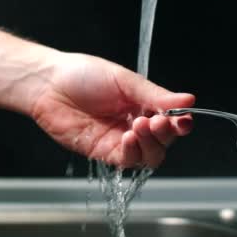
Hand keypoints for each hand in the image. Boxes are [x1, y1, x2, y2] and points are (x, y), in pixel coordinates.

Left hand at [30, 52, 194, 167]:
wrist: (48, 84)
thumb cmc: (82, 75)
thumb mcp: (124, 80)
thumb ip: (155, 95)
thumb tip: (188, 100)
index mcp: (143, 105)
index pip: (170, 120)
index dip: (180, 123)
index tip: (184, 120)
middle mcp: (134, 124)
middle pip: (163, 142)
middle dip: (166, 134)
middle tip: (159, 121)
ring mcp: (119, 141)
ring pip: (148, 156)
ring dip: (150, 144)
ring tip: (140, 126)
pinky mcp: (102, 152)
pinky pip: (126, 161)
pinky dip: (132, 152)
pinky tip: (128, 137)